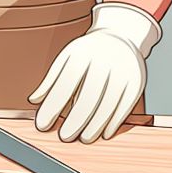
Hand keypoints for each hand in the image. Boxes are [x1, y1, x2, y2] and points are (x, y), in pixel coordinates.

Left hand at [29, 2, 161, 142]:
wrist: (121, 34)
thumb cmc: (89, 52)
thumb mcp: (67, 57)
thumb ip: (51, 79)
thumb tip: (34, 101)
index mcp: (82, 52)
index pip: (65, 83)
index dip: (53, 106)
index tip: (43, 125)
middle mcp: (104, 59)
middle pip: (89, 96)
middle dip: (76, 120)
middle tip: (65, 136)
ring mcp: (123, 70)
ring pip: (109, 104)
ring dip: (95, 125)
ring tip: (84, 138)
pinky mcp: (137, 81)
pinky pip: (126, 106)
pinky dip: (114, 122)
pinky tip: (104, 133)